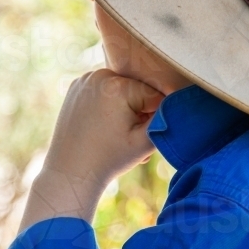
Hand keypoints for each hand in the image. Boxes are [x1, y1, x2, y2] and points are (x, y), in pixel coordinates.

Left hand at [19, 70, 163, 231]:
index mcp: (117, 85)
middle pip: (137, 90)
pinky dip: (110, 105)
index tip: (141, 136)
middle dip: (140, 111)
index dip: (154, 117)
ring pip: (122, 90)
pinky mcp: (76, 87)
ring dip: (126, 108)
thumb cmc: (109, 159)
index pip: (154, 95)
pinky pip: (105, 91)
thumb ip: (167, 118)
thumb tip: (178, 101)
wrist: (70, 173)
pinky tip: (105, 126)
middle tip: (130, 138)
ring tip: (117, 133)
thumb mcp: (146, 141)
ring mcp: (85, 80)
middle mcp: (99, 75)